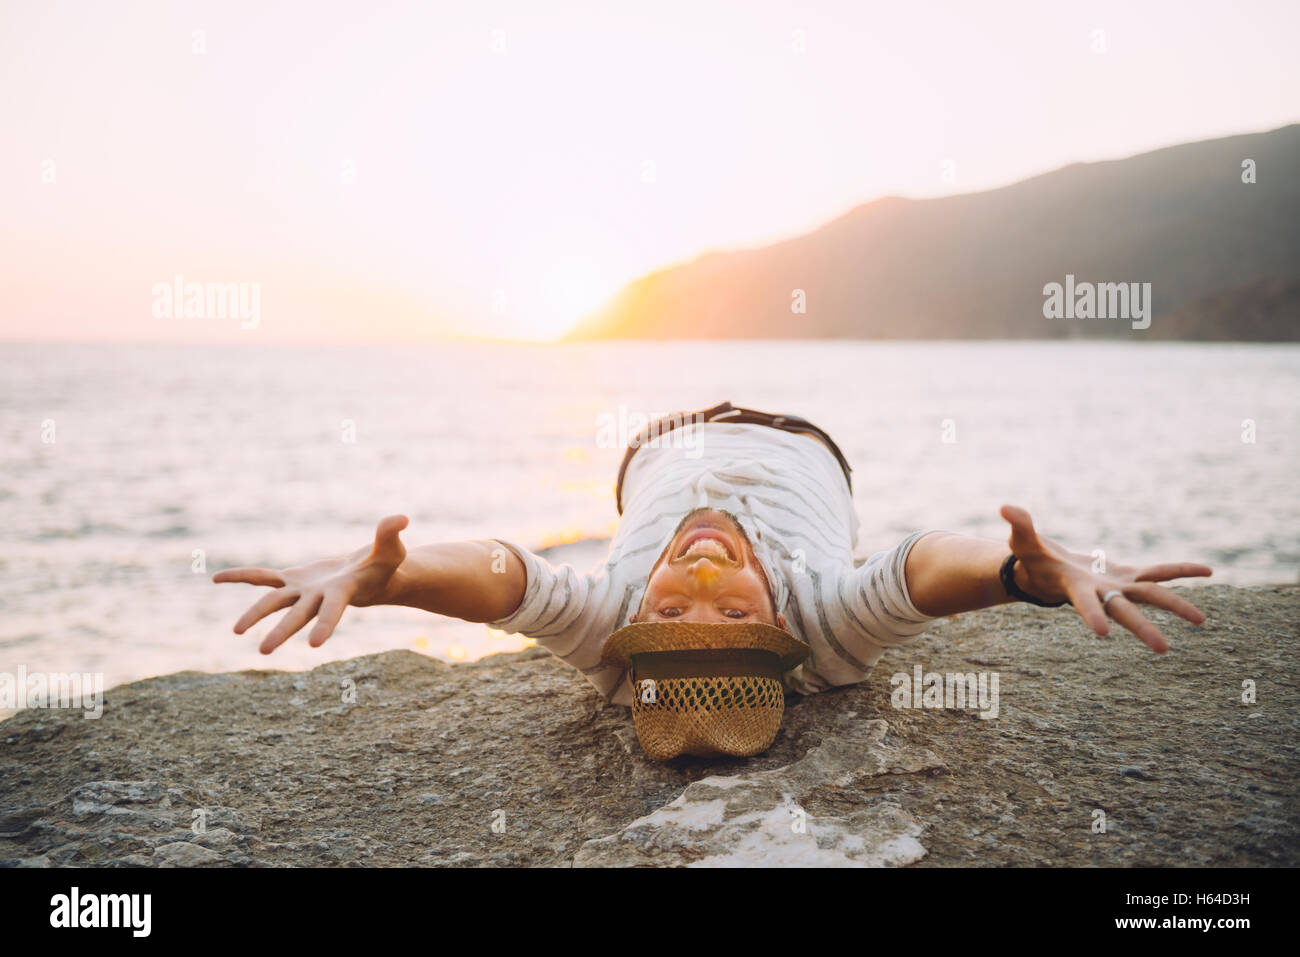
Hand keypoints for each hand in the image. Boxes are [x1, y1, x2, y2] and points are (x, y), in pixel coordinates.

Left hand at [212, 514, 408, 653]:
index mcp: (341, 593)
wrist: (370, 576)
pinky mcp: (293, 579)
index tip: (315, 645)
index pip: (332, 611)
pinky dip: (241, 576)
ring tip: (236, 632)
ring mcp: (303, 590)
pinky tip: (216, 578)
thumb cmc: (385, 564)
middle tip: (263, 651)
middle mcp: (318, 597)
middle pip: (297, 615)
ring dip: (255, 615)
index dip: (326, 625)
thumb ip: (390, 533)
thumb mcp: (390, 548)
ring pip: (275, 602)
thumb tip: (402, 518)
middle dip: (281, 632)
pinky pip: (262, 577)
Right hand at [1000, 505, 1211, 652]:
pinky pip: (1159, 574)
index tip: (1101, 635)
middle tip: (1162, 649)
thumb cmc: (1031, 560)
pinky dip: (1181, 572)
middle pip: (1124, 611)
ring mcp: (1117, 587)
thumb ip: (1019, 526)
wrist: (1047, 573)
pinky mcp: (1128, 577)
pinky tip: (1208, 571)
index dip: (1091, 615)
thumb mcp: (1023, 542)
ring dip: (1175, 606)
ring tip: (1202, 621)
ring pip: (1150, 596)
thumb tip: (1004, 507)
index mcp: (1076, 589)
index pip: (1085, 604)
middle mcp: (1101, 594)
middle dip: (1143, 628)